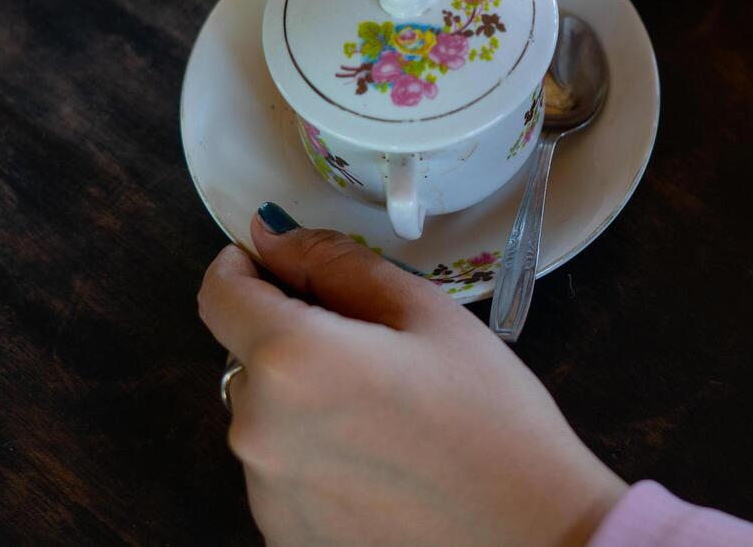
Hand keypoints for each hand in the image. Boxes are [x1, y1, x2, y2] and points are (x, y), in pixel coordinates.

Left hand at [198, 205, 626, 546]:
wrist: (533, 538)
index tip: (271, 262)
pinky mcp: (284, 537)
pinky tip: (379, 465)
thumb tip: (271, 236)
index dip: (241, 267)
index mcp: (290, 360)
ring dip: (301, 401)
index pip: (219, 294)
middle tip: (370, 350)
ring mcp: (267, 494)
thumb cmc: (492, 421)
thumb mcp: (425, 313)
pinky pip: (281, 472)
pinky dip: (313, 456)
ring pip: (264, 416)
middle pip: (247, 358)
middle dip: (291, 338)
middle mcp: (258, 431)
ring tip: (383, 416)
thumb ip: (335, 263)